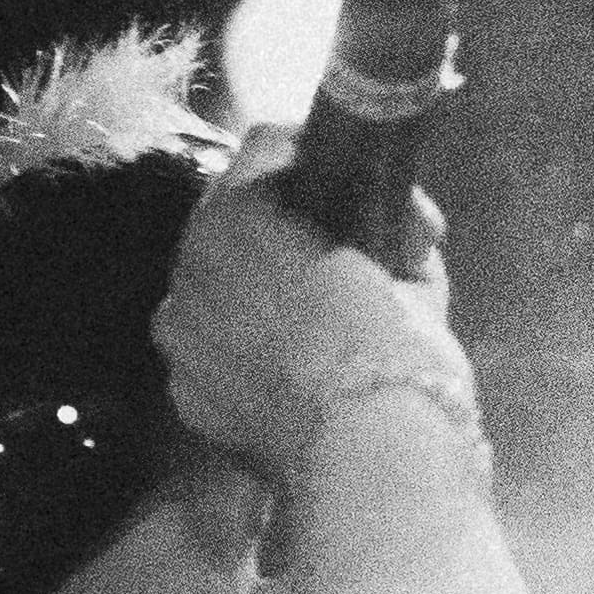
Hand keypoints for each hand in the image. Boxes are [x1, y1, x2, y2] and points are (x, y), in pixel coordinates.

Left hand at [152, 126, 479, 485]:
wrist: (365, 448)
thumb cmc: (392, 340)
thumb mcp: (413, 264)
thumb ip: (394, 228)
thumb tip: (404, 226)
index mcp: (238, 208)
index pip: (268, 146)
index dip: (317, 156)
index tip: (351, 175)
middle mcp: (190, 260)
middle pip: (232, 215)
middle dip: (279, 224)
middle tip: (334, 248)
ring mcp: (180, 332)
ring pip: (214, 285)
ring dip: (253, 287)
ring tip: (307, 316)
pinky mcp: (184, 393)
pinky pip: (210, 352)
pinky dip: (241, 352)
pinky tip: (284, 370)